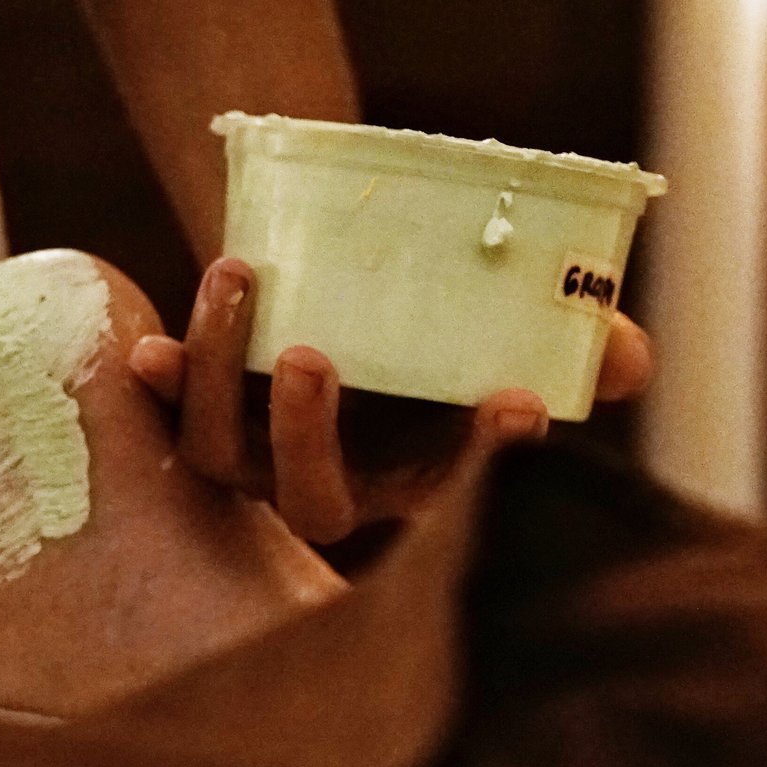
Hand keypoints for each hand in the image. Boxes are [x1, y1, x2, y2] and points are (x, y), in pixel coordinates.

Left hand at [127, 258, 654, 544]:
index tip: (512, 405)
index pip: (455, 488)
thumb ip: (576, 340)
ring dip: (222, 374)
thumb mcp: (512, 317)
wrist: (342, 267)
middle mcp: (332, 483)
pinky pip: (167, 415)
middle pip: (310, 499)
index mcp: (417, 476)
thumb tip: (625, 358)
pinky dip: (157, 385)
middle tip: (314, 354)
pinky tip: (141, 350)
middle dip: (305, 433)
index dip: (480, 460)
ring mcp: (257, 456)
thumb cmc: (442, 313)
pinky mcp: (200, 413)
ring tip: (241, 278)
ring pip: (225, 453)